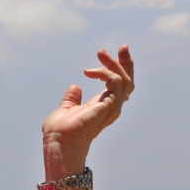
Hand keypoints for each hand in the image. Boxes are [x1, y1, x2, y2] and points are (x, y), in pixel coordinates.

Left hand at [41, 44, 134, 167]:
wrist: (60, 142)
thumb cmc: (61, 132)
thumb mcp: (67, 109)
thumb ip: (72, 99)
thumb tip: (75, 87)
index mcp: (103, 106)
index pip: (118, 85)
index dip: (118, 68)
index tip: (110, 53)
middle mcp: (111, 106)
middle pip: (129, 81)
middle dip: (126, 63)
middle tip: (122, 47)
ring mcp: (112, 107)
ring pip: (125, 80)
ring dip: (113, 63)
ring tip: (100, 53)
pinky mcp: (110, 105)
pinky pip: (115, 82)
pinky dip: (105, 72)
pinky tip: (89, 71)